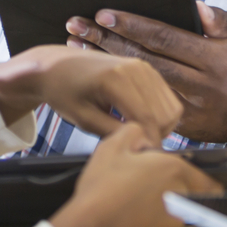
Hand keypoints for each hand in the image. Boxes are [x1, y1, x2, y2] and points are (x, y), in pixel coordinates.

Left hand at [0, 45, 181, 143]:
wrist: (56, 66)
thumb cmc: (64, 92)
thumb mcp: (84, 119)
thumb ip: (114, 133)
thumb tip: (142, 146)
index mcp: (117, 79)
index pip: (147, 118)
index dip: (149, 143)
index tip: (142, 159)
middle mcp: (136, 68)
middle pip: (164, 114)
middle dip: (155, 135)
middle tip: (136, 147)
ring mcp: (144, 66)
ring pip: (170, 107)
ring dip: (160, 126)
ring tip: (137, 134)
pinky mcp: (147, 69)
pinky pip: (166, 98)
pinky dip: (160, 114)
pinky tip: (139, 121)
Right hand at [48, 122, 221, 226]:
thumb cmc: (102, 188)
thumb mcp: (112, 145)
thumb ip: (135, 131)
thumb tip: (144, 136)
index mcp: (172, 168)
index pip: (206, 177)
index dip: (192, 173)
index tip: (180, 174)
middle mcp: (181, 194)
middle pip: (192, 191)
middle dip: (177, 185)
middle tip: (149, 183)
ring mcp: (174, 219)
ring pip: (179, 207)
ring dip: (166, 203)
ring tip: (137, 200)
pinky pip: (166, 224)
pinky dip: (155, 220)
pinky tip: (134, 215)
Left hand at [65, 3, 226, 172]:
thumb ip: (224, 19)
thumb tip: (197, 8)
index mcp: (213, 57)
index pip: (164, 36)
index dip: (132, 24)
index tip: (104, 13)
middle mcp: (198, 83)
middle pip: (143, 58)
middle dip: (106, 40)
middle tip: (77, 25)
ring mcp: (188, 107)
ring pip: (138, 81)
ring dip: (106, 62)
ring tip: (79, 45)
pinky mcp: (181, 125)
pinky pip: (144, 103)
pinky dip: (118, 88)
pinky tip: (98, 76)